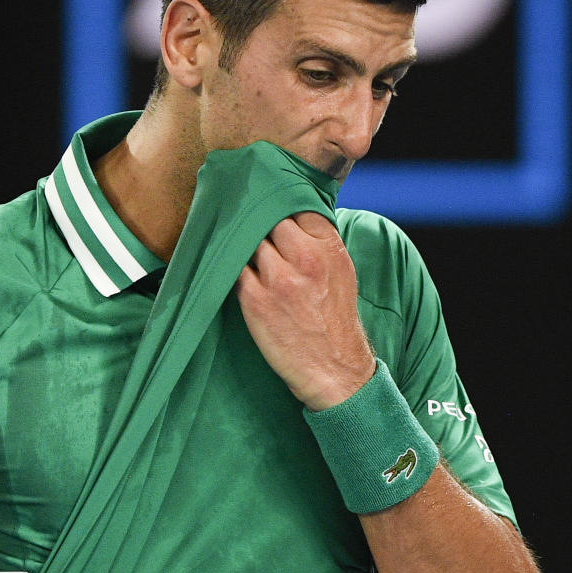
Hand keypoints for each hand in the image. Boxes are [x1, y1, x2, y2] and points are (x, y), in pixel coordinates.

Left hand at [235, 212, 375, 409]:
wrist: (333, 367)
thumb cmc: (334, 318)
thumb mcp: (340, 269)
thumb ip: (318, 240)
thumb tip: (288, 213)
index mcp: (328, 247)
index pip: (296, 205)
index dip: (280, 206)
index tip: (270, 208)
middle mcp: (305, 258)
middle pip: (268, 218)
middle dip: (259, 222)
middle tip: (249, 225)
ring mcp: (278, 279)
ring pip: (248, 241)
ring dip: (242, 244)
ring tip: (240, 249)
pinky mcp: (255, 300)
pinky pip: (234, 268)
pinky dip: (232, 266)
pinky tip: (233, 269)